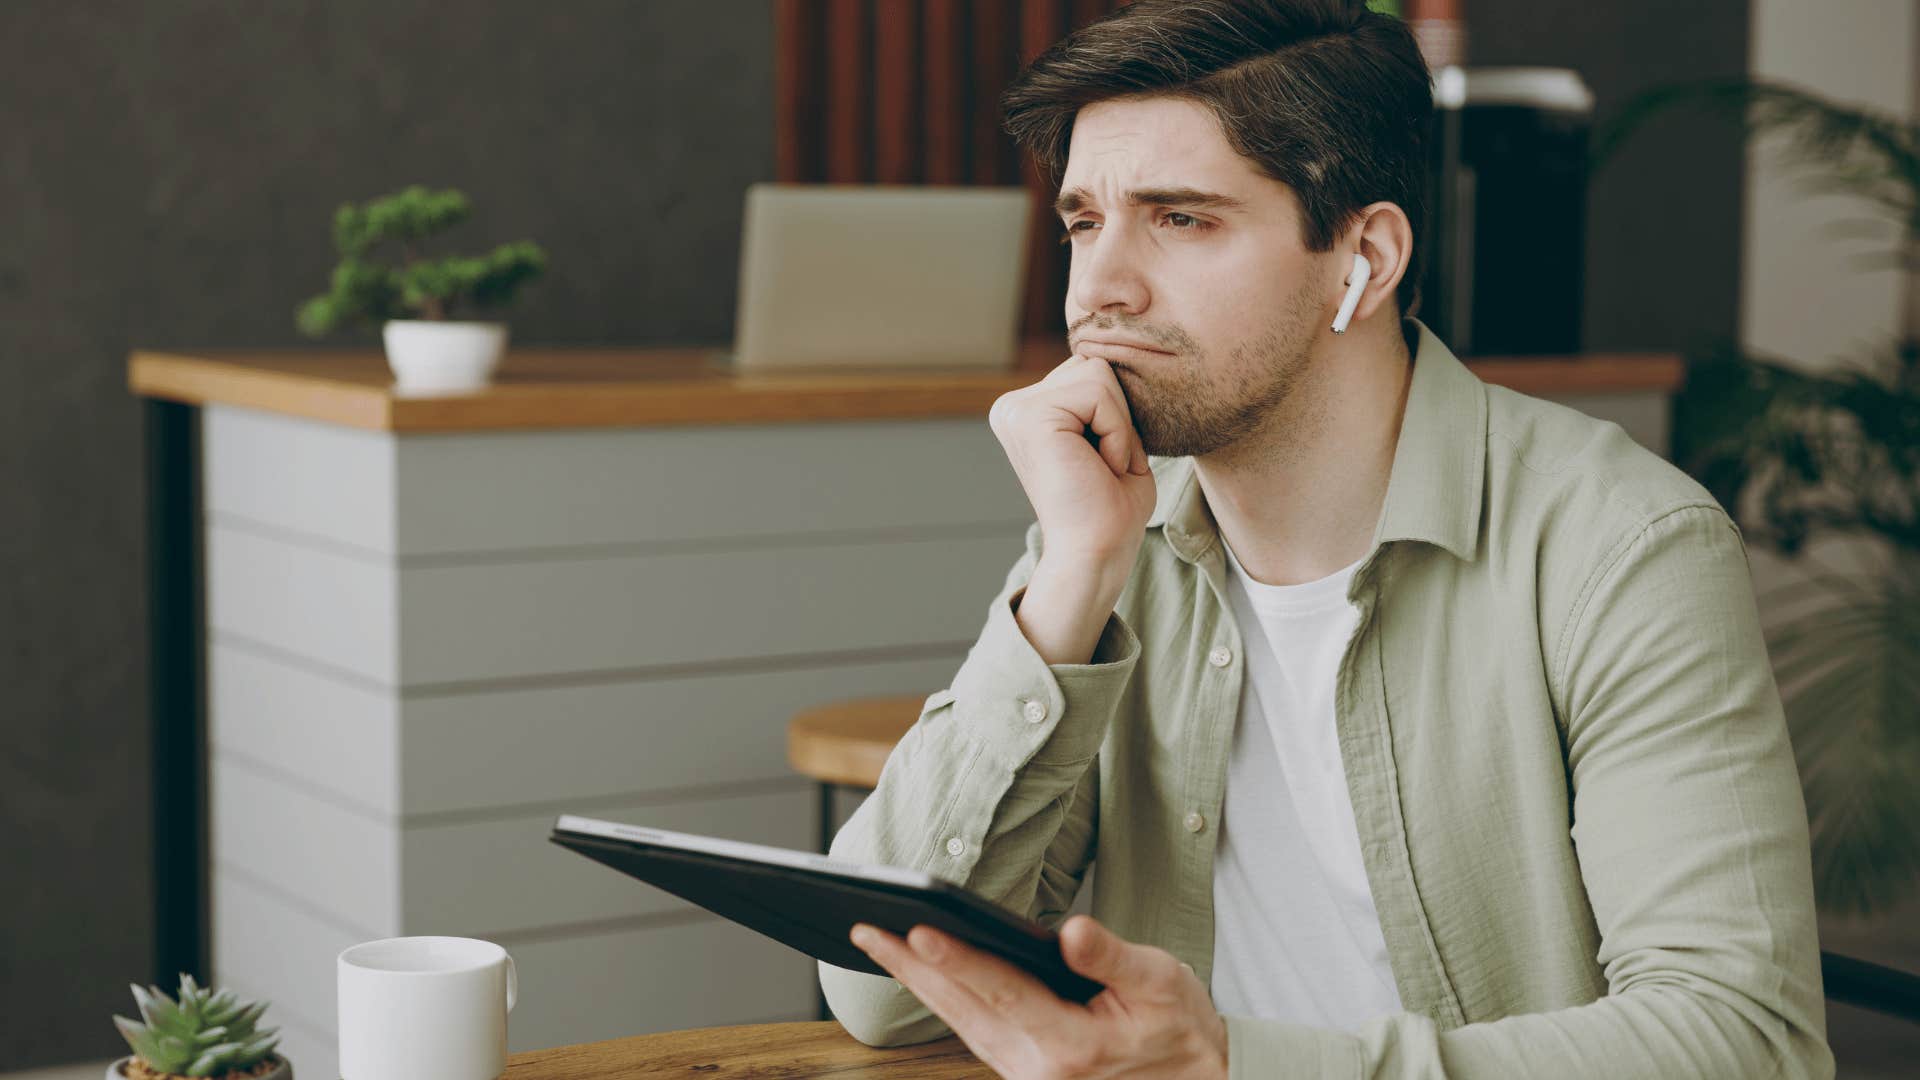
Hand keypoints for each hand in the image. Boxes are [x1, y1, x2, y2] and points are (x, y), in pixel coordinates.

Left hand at [849, 914, 1227, 1079]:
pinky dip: (944, 1000)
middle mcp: (1038, 1069)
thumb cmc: (1180, 1029)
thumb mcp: (1163, 983)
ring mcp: (1026, 1076)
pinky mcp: (1023, 1073)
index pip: (1001, 991)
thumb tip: (1071, 933)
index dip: (956, 959)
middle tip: (867, 927)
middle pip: (962, 1008)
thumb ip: (1114, 958)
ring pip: (960, 1022)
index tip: (916, 931)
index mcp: (1072, 1046)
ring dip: (919, 982)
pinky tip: (922, 972)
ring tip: (880, 941)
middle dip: (911, 967)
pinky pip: (973, 1032)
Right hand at [989, 355, 1156, 577]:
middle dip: (1117, 416)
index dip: (1115, 415)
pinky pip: (1099, 392)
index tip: (1100, 464)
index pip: (1091, 371)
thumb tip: (1114, 347)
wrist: (1097, 554)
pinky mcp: (1029, 416)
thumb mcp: (1107, 436)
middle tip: (1102, 468)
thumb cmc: (1111, 508)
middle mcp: (1012, 407)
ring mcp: (1015, 409)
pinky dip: (1116, 432)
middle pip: (1095, 365)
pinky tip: (1099, 468)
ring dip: (1118, 426)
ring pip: (1100, 374)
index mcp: (1026, 411)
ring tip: (1101, 468)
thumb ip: (1102, 396)